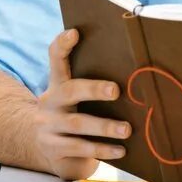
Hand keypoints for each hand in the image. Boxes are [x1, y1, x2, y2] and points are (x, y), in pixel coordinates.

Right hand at [34, 29, 132, 180]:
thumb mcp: (76, 100)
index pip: (56, 58)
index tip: (75, 32)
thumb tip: (136, 77)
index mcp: (57, 84)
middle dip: (94, 89)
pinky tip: (120, 150)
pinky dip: (102, 150)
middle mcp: (50, 102)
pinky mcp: (53, 149)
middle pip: (70, 91)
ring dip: (104, 127)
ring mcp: (48, 126)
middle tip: (116, 90)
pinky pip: (79, 148)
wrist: (45, 149)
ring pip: (77, 124)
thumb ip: (93, 87)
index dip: (63, 44)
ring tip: (126, 129)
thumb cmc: (74, 117)